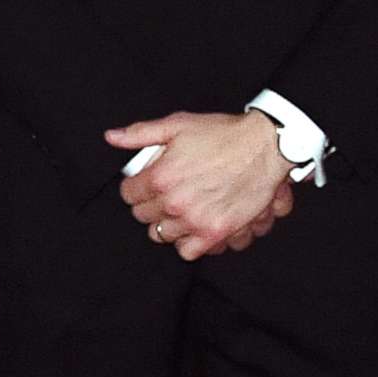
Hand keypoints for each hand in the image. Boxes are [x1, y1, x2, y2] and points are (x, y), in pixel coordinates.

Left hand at [108, 110, 289, 260]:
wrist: (265, 147)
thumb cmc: (223, 135)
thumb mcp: (177, 125)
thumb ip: (140, 133)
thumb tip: (112, 137)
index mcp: (160, 177)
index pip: (128, 194)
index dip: (135, 187)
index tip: (144, 184)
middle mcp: (174, 202)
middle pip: (143, 216)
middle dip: (149, 204)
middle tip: (163, 195)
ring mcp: (195, 220)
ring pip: (161, 234)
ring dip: (167, 223)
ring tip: (179, 211)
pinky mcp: (216, 233)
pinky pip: (188, 251)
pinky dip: (188, 243)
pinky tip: (192, 227)